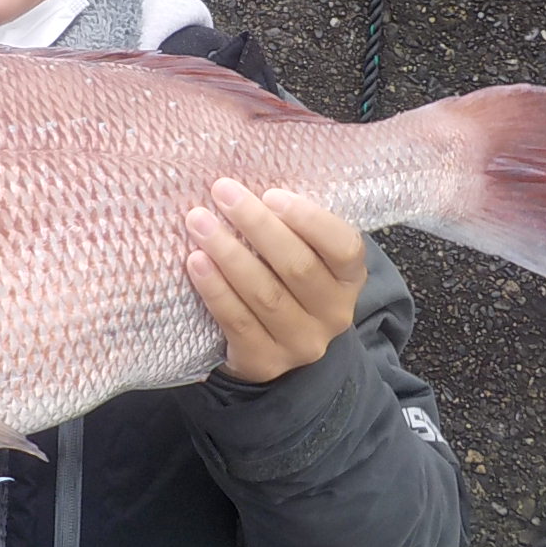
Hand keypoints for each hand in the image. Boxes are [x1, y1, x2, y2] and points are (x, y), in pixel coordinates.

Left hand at [185, 178, 367, 383]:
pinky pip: (238, 321)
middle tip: (223, 193)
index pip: (344, 247)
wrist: (275, 343)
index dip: (309, 219)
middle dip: (256, 226)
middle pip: (297, 267)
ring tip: (199, 222)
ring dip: (228, 254)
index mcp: (349, 278)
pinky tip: (195, 262)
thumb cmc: (284, 278)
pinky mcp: (266, 362)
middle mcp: (334, 314)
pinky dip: (215, 289)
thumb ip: (289, 225)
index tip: (270, 194)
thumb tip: (245, 184)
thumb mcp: (303, 252)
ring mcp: (302, 343)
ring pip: (265, 294)